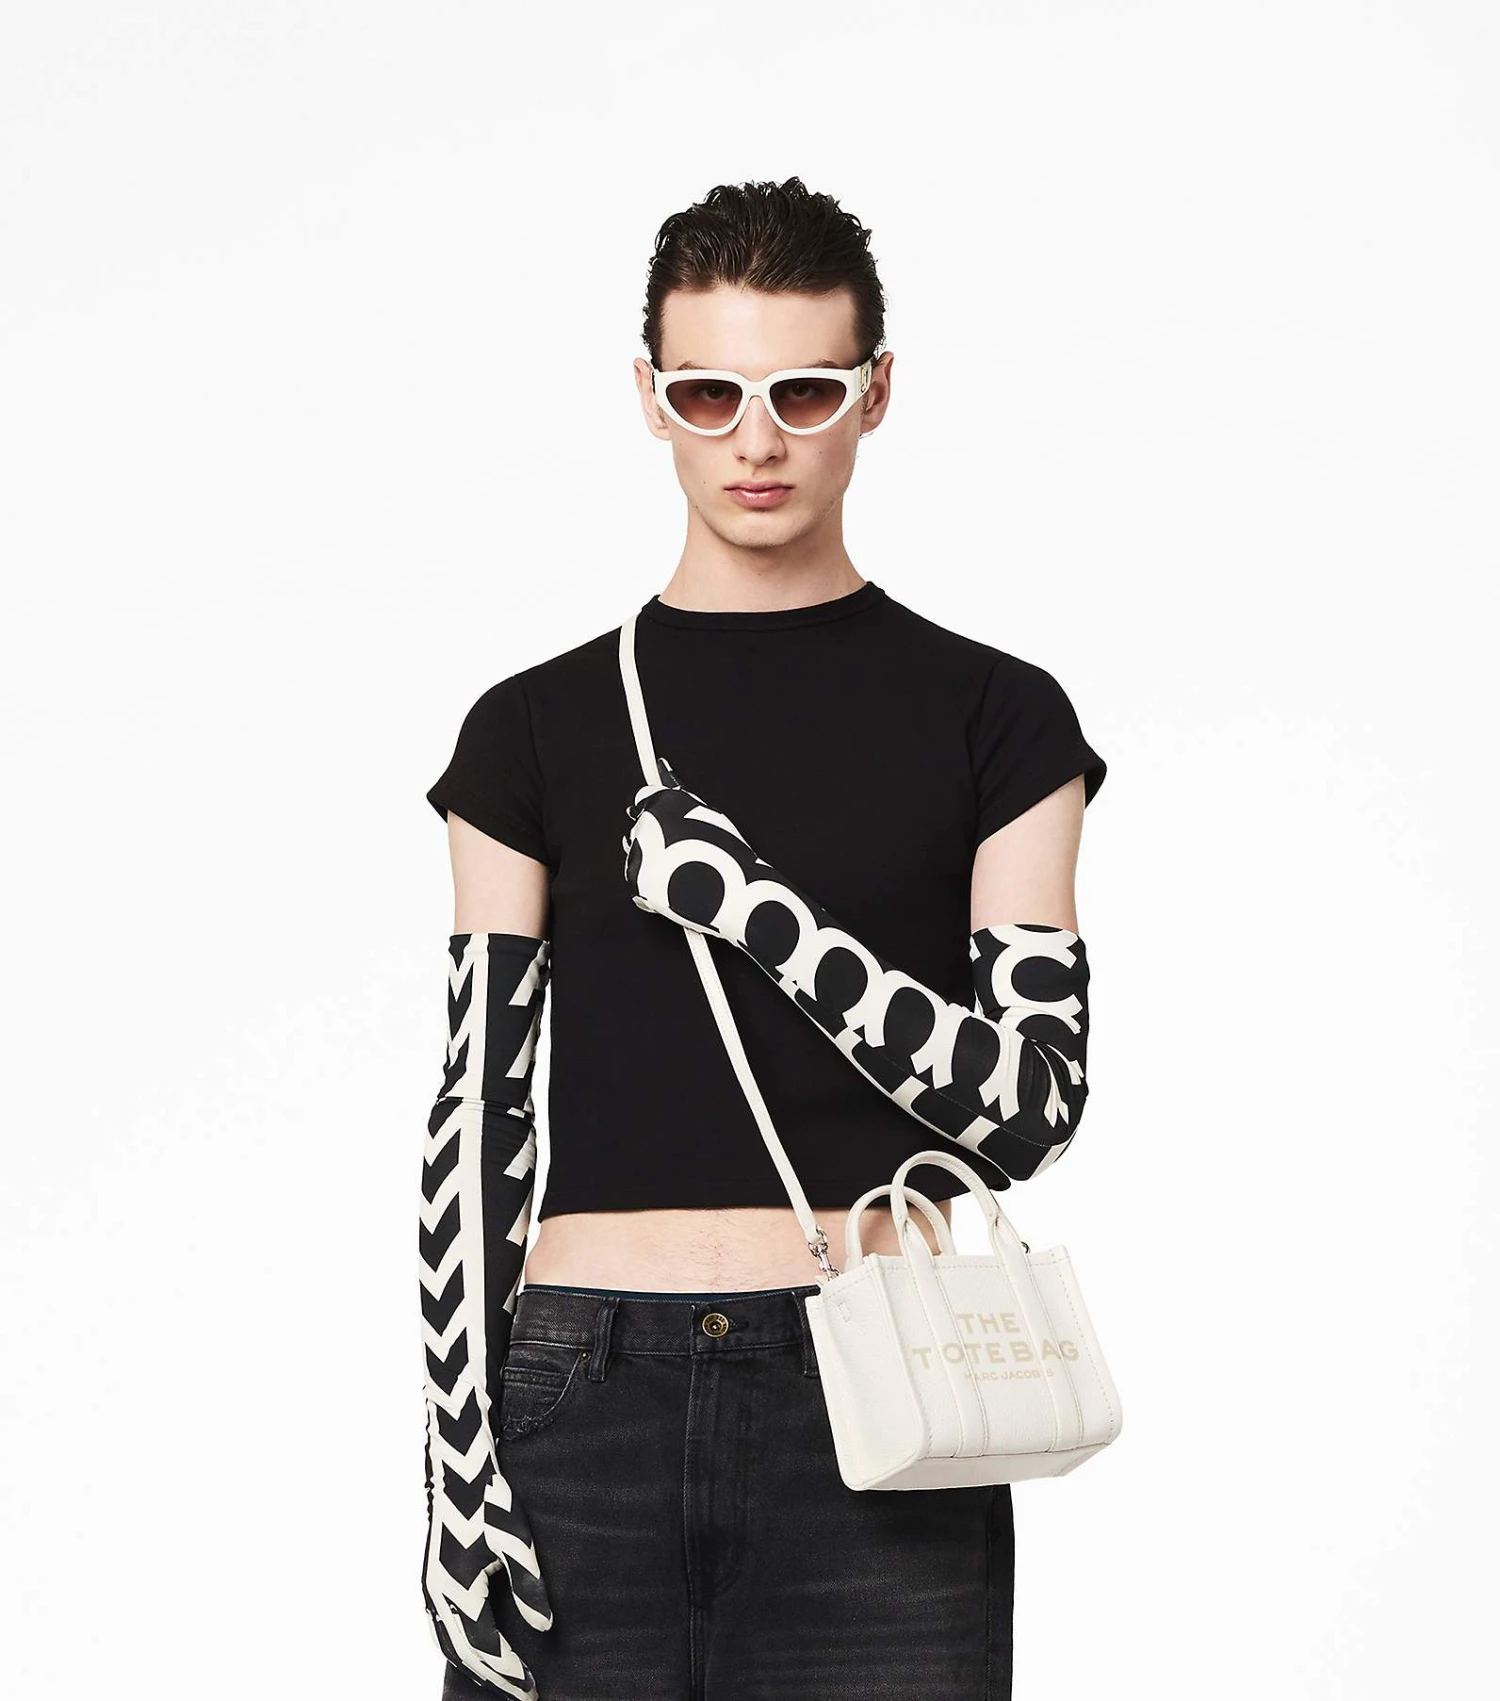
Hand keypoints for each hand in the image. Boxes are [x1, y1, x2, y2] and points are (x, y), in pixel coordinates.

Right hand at [422, 1429, 551, 1698]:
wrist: (457, 1464)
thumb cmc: (489, 1500)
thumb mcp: (515, 1541)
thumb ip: (528, 1585)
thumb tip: (545, 1626)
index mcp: (459, 1592)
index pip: (487, 1648)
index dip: (510, 1672)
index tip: (532, 1689)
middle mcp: (439, 1596)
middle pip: (464, 1654)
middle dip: (492, 1676)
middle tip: (520, 1693)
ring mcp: (431, 1586)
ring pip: (448, 1642)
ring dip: (472, 1663)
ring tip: (496, 1677)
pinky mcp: (431, 1574)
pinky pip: (441, 1624)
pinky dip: (457, 1644)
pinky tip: (472, 1642)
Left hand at [621, 757, 759, 939]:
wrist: (730, 891)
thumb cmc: (726, 853)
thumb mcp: (707, 814)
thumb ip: (679, 798)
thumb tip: (663, 770)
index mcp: (662, 802)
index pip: (641, 798)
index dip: (653, 813)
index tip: (659, 821)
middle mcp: (644, 825)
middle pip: (640, 830)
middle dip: (654, 840)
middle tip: (682, 853)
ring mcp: (637, 854)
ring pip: (638, 856)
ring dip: (652, 863)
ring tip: (683, 871)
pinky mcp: (636, 882)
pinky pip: (639, 883)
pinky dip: (651, 887)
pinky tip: (676, 887)